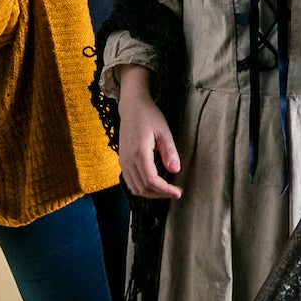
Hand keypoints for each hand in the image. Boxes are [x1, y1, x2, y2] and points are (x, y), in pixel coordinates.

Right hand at [115, 69, 182, 199]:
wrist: (131, 107)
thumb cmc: (149, 116)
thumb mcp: (163, 131)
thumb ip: (169, 151)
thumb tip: (176, 170)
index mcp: (139, 152)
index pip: (151, 180)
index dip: (165, 190)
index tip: (178, 192)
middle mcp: (128, 160)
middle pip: (143, 188)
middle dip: (160, 194)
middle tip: (175, 192)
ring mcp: (123, 161)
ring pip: (135, 188)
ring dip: (151, 193)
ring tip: (166, 190)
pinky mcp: (122, 161)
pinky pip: (130, 182)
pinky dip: (142, 188)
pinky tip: (154, 184)